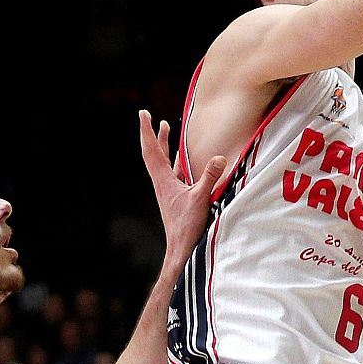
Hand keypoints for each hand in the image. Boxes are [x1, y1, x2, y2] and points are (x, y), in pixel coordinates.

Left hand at [139, 112, 224, 271]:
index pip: (152, 151)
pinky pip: (175, 174)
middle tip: (155, 120)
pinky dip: (178, 163)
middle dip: (155, 136)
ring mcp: (169, 192)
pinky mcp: (177, 199)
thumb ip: (210, 177)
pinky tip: (185, 162)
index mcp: (163, 181)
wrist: (181, 250)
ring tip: (168, 133)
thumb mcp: (201, 199)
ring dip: (166, 148)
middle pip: (155, 154)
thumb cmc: (186, 228)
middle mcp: (163, 184)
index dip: (147, 131)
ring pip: (165, 164)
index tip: (143, 114)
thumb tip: (219, 158)